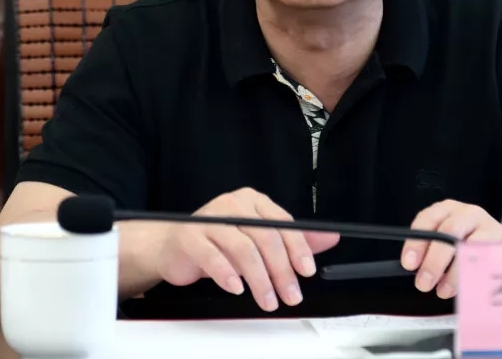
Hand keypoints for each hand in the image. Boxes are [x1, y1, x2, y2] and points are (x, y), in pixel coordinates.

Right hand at [156, 187, 339, 311]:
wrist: (172, 246)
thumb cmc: (217, 242)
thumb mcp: (257, 240)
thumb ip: (293, 240)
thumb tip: (330, 238)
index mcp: (253, 201)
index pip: (282, 223)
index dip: (298, 248)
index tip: (307, 271)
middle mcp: (232, 205)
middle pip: (265, 237)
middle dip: (281, 270)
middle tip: (290, 294)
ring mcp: (210, 219)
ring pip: (243, 249)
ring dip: (259, 279)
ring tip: (268, 299)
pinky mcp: (190, 237)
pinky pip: (213, 257)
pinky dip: (228, 275)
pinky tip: (237, 288)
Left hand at [401, 200, 501, 298]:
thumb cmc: (467, 242)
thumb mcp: (446, 239)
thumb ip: (431, 251)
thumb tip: (417, 273)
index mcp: (446, 209)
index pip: (427, 220)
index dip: (416, 242)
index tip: (408, 265)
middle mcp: (466, 213)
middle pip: (448, 232)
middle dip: (433, 261)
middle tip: (424, 284)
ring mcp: (486, 225)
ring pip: (468, 246)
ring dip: (453, 273)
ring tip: (444, 291)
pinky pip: (486, 260)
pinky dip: (473, 275)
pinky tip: (466, 287)